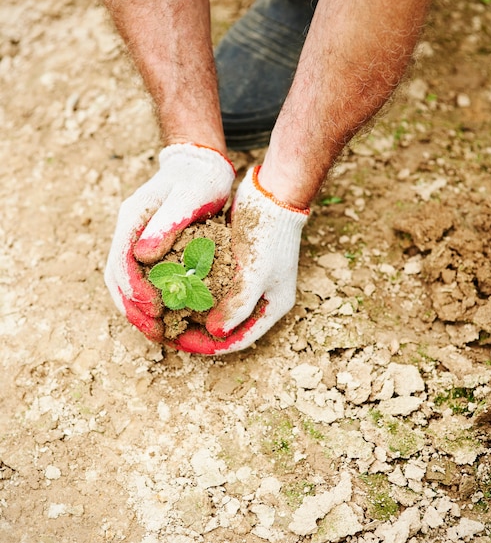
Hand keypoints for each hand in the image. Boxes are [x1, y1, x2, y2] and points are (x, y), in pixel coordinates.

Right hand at [104, 143, 234, 341]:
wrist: (200, 166)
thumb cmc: (200, 179)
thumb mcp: (190, 196)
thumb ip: (167, 223)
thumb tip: (142, 255)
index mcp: (133, 218)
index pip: (122, 261)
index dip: (135, 289)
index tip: (155, 309)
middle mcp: (128, 231)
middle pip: (117, 277)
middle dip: (133, 308)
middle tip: (155, 332)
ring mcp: (135, 240)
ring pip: (124, 282)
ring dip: (137, 309)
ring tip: (157, 332)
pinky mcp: (147, 248)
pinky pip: (140, 279)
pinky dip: (147, 300)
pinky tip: (163, 316)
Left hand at [172, 165, 308, 354]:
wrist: (274, 195)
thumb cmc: (269, 235)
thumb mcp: (256, 273)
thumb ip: (238, 305)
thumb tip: (216, 332)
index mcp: (273, 307)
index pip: (236, 340)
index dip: (206, 346)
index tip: (176, 342)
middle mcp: (262, 298)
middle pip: (225, 327)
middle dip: (196, 332)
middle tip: (165, 330)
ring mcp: (249, 282)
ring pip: (217, 308)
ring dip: (193, 312)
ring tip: (165, 312)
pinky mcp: (237, 266)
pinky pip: (213, 286)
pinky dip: (195, 290)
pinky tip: (172, 287)